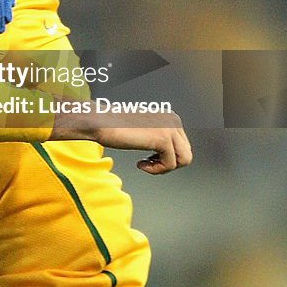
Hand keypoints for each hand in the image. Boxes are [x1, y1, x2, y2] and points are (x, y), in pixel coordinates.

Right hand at [51, 106, 192, 174]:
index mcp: (170, 117)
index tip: (148, 158)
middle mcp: (174, 120)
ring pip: (184, 160)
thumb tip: (168, 154)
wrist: (100, 121)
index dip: (166, 156)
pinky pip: (170, 165)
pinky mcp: (163, 139)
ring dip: (163, 168)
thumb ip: (157, 136)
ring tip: (146, 165)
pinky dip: (155, 170)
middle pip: (186, 153)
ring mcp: (170, 129)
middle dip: (167, 163)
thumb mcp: (143, 129)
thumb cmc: (114, 126)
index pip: (183, 145)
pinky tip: (140, 164)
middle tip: (147, 163)